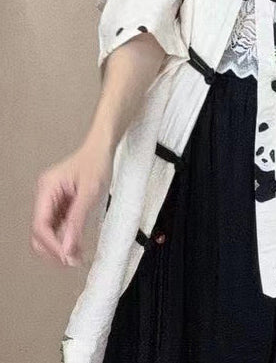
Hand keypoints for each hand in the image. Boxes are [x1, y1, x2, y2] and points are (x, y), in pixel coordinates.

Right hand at [30, 137, 113, 267]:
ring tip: (78, 257)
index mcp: (47, 188)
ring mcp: (50, 200)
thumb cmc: (97, 163)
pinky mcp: (59, 203)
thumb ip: (77, 221)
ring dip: (59, 246)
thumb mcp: (90, 192)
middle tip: (73, 262)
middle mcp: (44, 195)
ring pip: (47, 231)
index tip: (67, 258)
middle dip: (53, 249)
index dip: (52, 245)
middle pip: (39, 231)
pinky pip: (57, 225)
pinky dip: (65, 238)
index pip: (40, 225)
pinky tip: (77, 246)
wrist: (102, 148)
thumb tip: (67, 249)